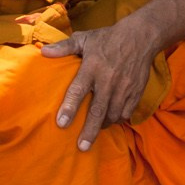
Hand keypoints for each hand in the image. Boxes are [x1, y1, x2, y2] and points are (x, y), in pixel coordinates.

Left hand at [40, 21, 161, 151]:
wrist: (141, 37)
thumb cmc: (108, 38)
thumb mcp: (85, 38)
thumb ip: (64, 47)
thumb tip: (43, 53)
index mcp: (93, 67)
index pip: (79, 90)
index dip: (70, 108)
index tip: (61, 123)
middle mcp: (108, 80)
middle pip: (98, 110)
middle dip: (90, 130)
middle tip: (82, 147)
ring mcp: (124, 88)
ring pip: (113, 114)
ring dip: (103, 126)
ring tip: (93, 133)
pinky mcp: (136, 92)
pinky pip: (126, 112)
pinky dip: (118, 119)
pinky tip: (110, 120)